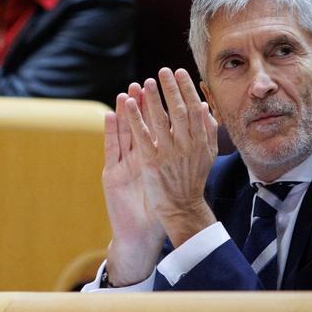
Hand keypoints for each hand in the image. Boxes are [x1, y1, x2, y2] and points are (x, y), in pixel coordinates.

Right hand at [101, 83, 165, 283]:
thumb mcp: (172, 176)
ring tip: (125, 91)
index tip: (164, 86)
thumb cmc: (160, 202)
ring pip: (123, 132)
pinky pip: (112, 149)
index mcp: (152, 155)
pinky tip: (107, 115)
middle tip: (144, 82)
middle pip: (140, 125)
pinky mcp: (112, 174)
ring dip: (124, 111)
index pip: (156, 126)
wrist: (145, 230)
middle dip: (143, 103)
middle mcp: (137, 157)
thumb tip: (203, 123)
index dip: (159, 107)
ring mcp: (123, 164)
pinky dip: (109, 131)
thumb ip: (184, 152)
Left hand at [125, 68, 218, 247]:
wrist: (182, 207)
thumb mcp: (208, 154)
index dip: (186, 88)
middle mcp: (186, 144)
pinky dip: (135, 119)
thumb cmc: (194, 179)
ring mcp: (169, 153)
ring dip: (152, 99)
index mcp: (200, 140)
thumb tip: (204, 106)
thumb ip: (208, 130)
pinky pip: (142, 136)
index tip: (179, 72)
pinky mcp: (151, 162)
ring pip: (160, 120)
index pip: (193, 108)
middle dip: (170, 88)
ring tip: (145, 82)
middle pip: (177, 110)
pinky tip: (129, 104)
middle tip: (162, 71)